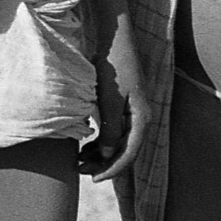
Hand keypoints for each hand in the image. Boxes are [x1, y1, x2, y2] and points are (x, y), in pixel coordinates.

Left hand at [80, 18, 149, 180]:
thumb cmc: (113, 67)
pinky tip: (84, 145)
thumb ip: (110, 128)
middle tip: (79, 169)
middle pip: (124, 151)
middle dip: (103, 164)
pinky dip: (99, 142)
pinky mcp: (123, 107)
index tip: (93, 178)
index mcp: (141, 118)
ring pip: (117, 143)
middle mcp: (140, 118)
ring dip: (100, 155)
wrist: (115, 41)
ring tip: (78, 159)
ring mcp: (132, 113)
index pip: (129, 153)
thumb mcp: (110, 98)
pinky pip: (113, 132)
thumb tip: (107, 155)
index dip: (112, 169)